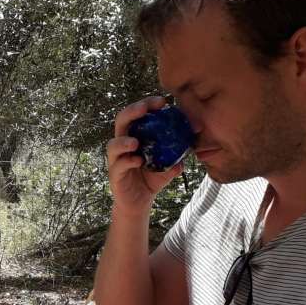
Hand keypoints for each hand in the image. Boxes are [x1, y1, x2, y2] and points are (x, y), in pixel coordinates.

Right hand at [107, 96, 184, 216]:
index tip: (163, 102)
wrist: (139, 203)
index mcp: (135, 135)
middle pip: (121, 121)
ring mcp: (116, 159)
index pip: (138, 114)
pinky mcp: (115, 175)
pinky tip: (138, 161)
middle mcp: (123, 144)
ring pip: (113, 144)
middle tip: (144, 109)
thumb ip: (178, 155)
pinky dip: (127, 162)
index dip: (147, 105)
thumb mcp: (169, 165)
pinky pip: (118, 165)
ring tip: (135, 143)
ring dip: (124, 141)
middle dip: (132, 112)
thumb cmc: (151, 179)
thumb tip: (192, 145)